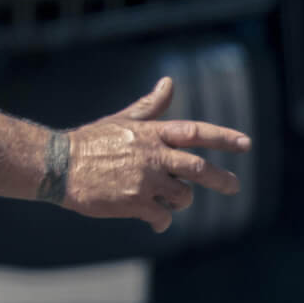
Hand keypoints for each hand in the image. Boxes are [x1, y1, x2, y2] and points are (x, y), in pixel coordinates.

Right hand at [61, 77, 250, 232]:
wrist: (57, 165)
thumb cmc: (89, 142)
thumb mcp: (122, 121)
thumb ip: (150, 107)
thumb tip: (168, 82)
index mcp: (150, 134)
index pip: (195, 132)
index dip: (223, 138)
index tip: (246, 143)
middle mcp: (152, 155)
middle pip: (198, 168)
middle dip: (221, 179)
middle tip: (234, 186)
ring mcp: (144, 180)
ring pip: (182, 196)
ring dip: (179, 200)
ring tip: (167, 200)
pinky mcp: (135, 202)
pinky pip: (163, 217)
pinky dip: (162, 220)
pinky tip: (154, 220)